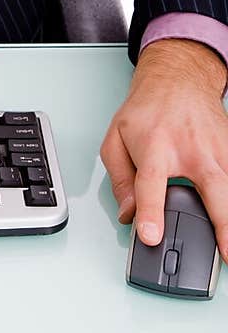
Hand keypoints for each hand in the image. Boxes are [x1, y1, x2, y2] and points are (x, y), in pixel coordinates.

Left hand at [100, 37, 227, 263]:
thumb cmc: (147, 110)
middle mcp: (191, 149)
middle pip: (212, 187)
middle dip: (221, 223)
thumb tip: (128, 214)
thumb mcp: (116, 138)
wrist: (178, 79)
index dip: (150, 212)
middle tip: (224, 253)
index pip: (151, 183)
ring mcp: (217, 151)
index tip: (150, 235)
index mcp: (155, 145)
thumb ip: (120, 180)